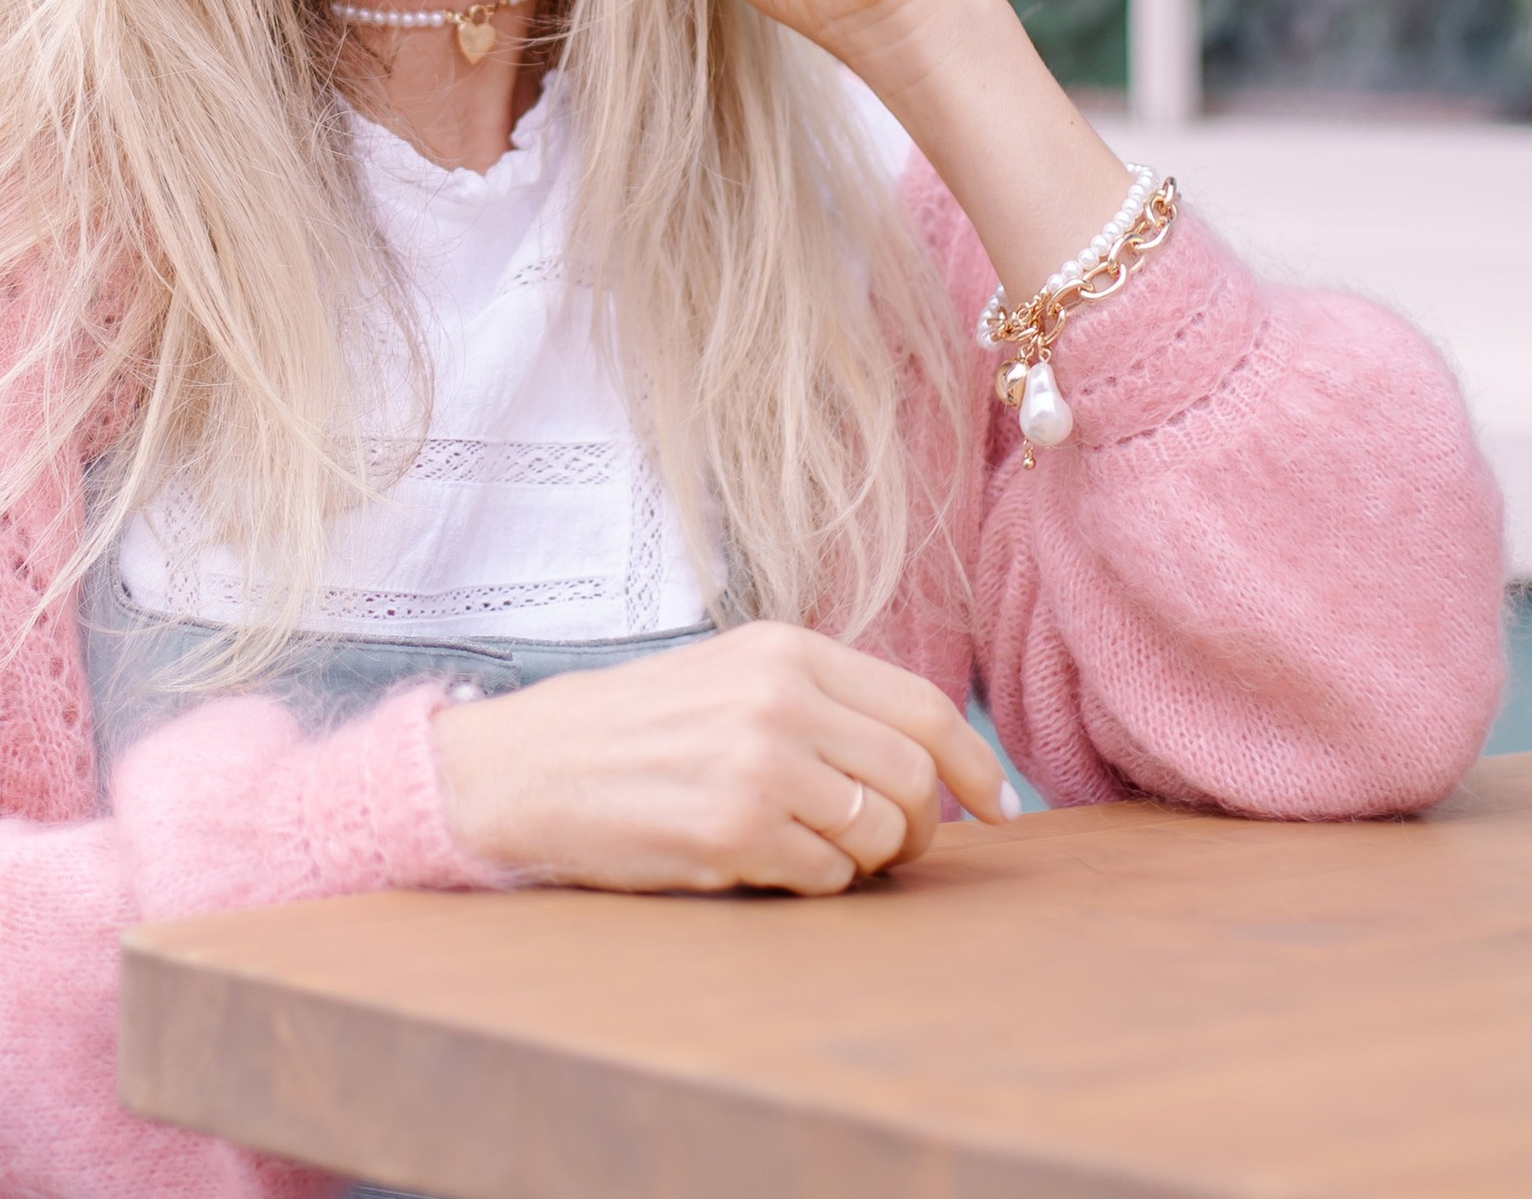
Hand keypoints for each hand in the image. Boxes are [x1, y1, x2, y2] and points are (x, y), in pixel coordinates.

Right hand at [430, 620, 1015, 895]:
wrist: (532, 766)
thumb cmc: (639, 727)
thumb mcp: (733, 676)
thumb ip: (825, 701)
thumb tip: (937, 764)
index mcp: (785, 649)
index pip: (925, 709)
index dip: (976, 766)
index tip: (999, 808)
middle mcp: (780, 698)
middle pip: (918, 778)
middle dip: (922, 827)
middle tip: (892, 846)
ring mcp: (759, 764)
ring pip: (881, 834)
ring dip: (862, 859)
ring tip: (808, 846)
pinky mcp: (735, 830)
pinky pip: (828, 877)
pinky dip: (813, 882)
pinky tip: (761, 859)